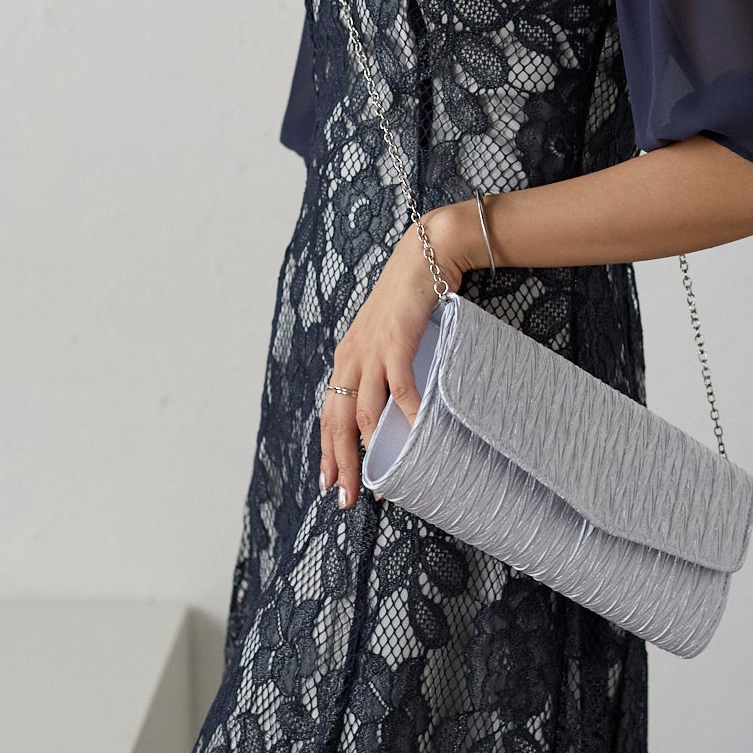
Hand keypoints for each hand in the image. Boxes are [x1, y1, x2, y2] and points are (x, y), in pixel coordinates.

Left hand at [319, 200, 478, 508]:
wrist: (425, 254)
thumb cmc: (414, 298)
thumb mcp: (390, 337)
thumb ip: (387, 369)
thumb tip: (399, 410)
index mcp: (347, 358)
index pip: (329, 413)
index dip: (327, 451)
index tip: (330, 484)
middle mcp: (351, 356)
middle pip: (337, 420)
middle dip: (339, 463)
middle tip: (345, 499)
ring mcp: (371, 349)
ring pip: (362, 411)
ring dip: (368, 449)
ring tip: (379, 479)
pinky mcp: (396, 340)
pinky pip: (399, 386)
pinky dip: (406, 413)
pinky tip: (414, 435)